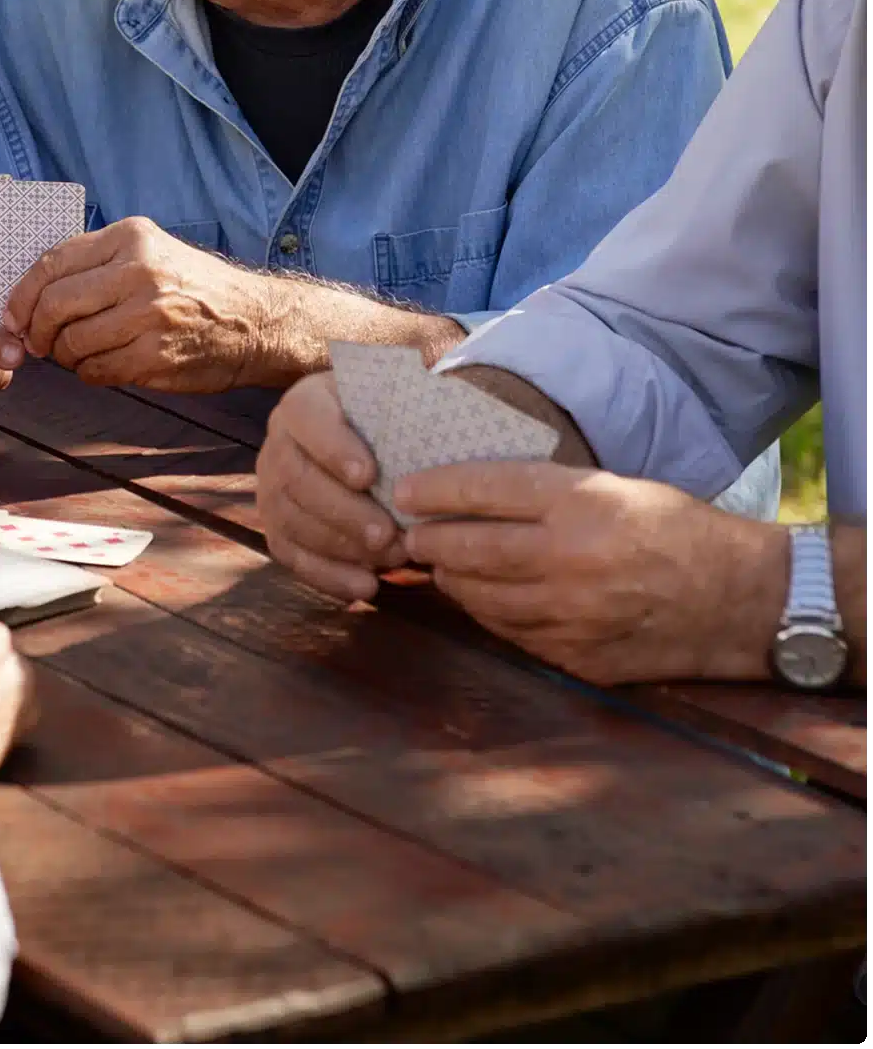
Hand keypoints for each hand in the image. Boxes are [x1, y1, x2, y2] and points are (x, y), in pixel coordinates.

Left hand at [2, 216, 267, 391]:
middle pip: (55, 305)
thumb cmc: (193, 287)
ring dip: (64, 356)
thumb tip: (31, 295)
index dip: (22, 295)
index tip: (13, 316)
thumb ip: (96, 263)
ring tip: (78, 354)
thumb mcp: (150, 252)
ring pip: (72, 343)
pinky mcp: (156, 356)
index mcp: (131, 238)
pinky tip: (104, 365)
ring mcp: (149, 315)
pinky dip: (89, 373)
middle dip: (36, 330)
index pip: (52, 263)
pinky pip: (96, 371)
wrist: (254, 321)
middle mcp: (140, 271)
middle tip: (38, 343)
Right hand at [256, 371, 404, 600]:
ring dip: (341, 547)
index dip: (333, 447)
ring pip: (291, 520)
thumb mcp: (392, 403)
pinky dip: (327, 576)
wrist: (363, 447)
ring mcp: (270, 488)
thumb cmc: (386, 425)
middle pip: (296, 478)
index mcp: (304, 404)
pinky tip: (365, 587)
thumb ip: (407, 407)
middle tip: (388, 535)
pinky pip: (291, 555)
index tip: (368, 475)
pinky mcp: (276, 527)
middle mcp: (277, 443)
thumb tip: (443, 407)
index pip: (307, 417)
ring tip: (390, 560)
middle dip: (343, 511)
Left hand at [398, 463, 787, 684]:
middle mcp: (571, 560)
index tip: (405, 490)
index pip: (486, 489)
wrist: (739, 600)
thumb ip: (545, 493)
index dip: (436, 489)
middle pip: (471, 548)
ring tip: (437, 564)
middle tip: (408, 532)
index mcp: (582, 505)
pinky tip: (478, 598)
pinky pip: (509, 633)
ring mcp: (572, 616)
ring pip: (481, 597)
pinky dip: (486, 613)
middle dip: (429, 540)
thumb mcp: (614, 487)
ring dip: (451, 580)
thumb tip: (471, 492)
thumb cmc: (675, 530)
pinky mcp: (577, 658)